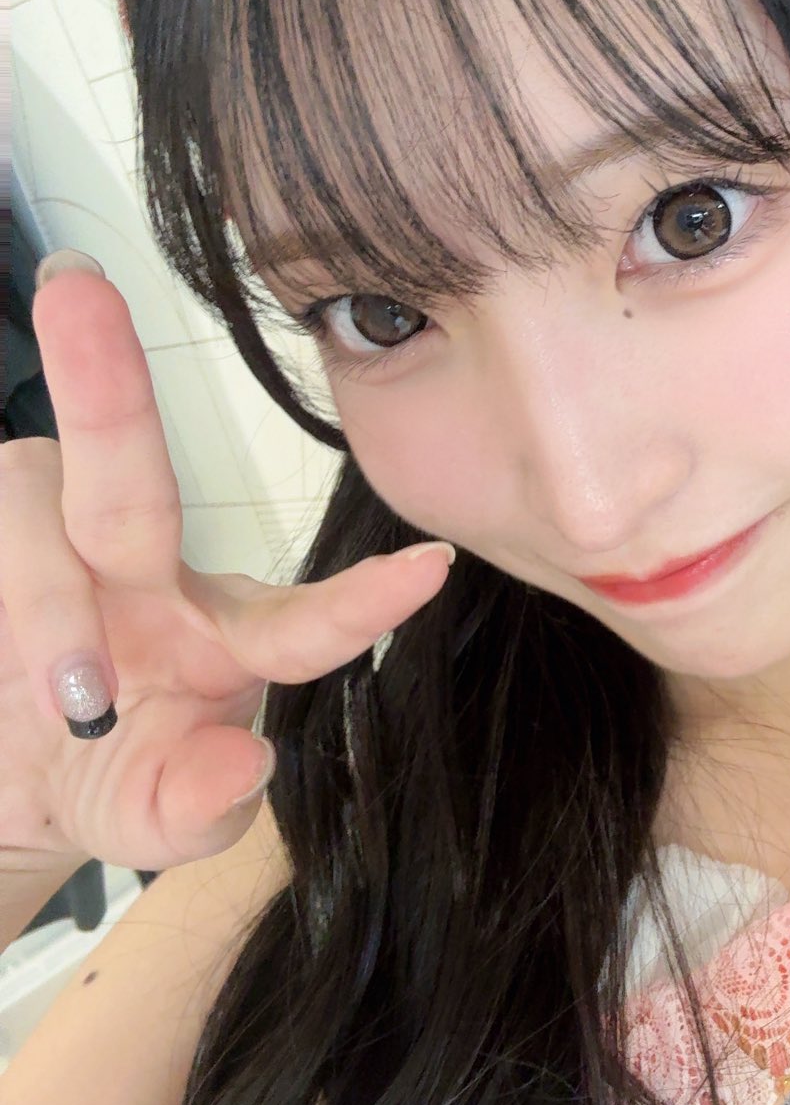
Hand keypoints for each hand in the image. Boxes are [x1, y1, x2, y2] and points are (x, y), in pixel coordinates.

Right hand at [0, 254, 454, 876]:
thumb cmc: (97, 775)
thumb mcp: (144, 816)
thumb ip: (196, 809)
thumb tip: (248, 765)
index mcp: (219, 634)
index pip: (298, 618)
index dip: (362, 600)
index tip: (433, 568)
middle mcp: (137, 564)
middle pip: (126, 473)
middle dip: (104, 377)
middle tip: (76, 288)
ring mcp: (39, 540)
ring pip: (30, 507)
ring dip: (43, 600)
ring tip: (71, 699)